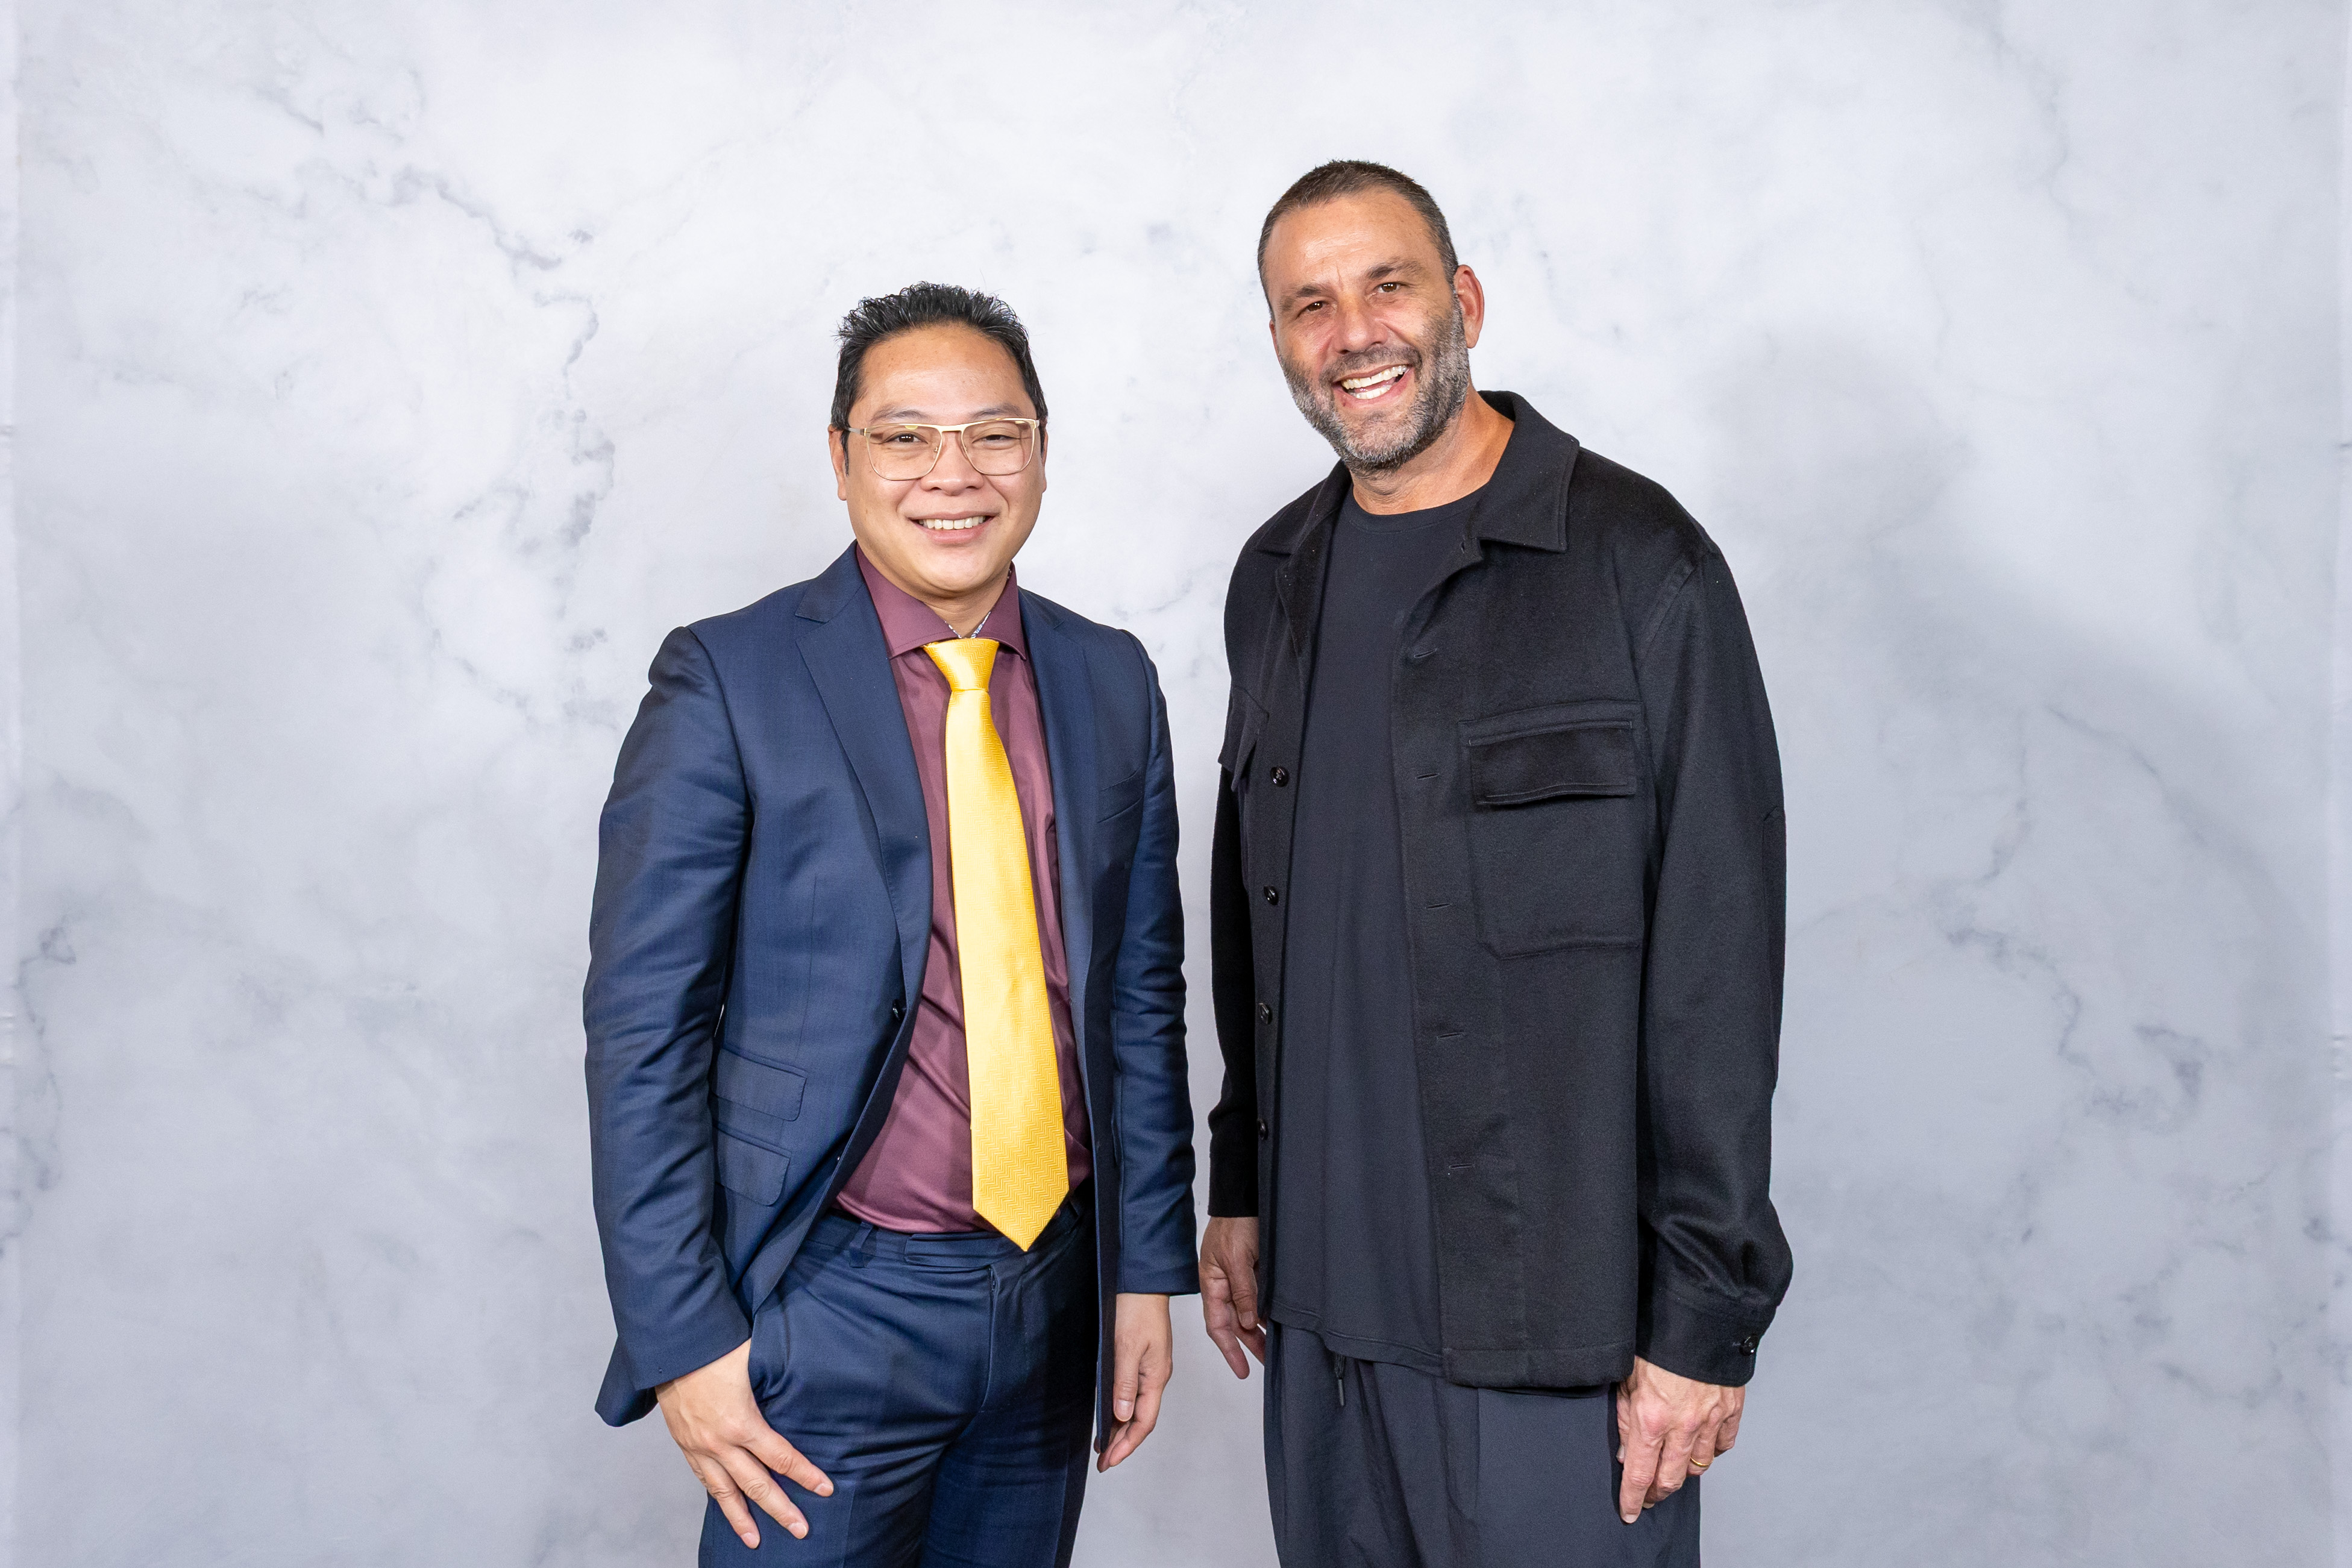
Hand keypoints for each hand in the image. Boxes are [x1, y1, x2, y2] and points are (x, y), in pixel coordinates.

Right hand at [655, 1339, 833, 1549]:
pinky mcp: (685, 1445)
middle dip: (781, 1510)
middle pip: (756, 1485)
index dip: (805, 1475)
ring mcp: (700, 1448)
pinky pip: (704, 1479)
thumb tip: (810, 1371)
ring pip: (725, 1492)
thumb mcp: (755, 1358)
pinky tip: (727, 1507)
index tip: (826, 1489)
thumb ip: (780, 1372)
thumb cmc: (716, 1347)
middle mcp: (720, 1443)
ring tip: (755, 1541)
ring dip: (742, 1518)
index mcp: (742, 1423)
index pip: (781, 1458)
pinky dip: (718, 1497)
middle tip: (801, 1530)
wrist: (671, 1348)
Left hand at [1098, 1293, 1172, 1470]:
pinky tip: (1111, 1414)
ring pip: (1137, 1408)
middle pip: (1142, 1420)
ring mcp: (1150, 1368)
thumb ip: (1124, 1383)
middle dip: (1123, 1444)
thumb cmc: (1135, 1309)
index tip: (1109, 1461)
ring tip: (1104, 1446)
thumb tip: (1122, 1417)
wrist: (1141, 1281)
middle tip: (1103, 1462)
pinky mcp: (1142, 1359)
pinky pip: (1133, 1393)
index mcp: (1156, 1376)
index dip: (1126, 1445)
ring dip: (1122, 1429)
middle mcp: (1156, 1376)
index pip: (1143, 1422)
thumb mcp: (1126, 1347)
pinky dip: (1121, 1409)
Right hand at [1199, 1216, 1266, 1376]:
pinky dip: (1265, 1311)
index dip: (1230, 1350)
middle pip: (1234, 1323)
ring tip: (1275, 1346)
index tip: (1243, 1370)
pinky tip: (1276, 1320)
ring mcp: (1238, 1278)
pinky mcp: (1252, 1270)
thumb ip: (1243, 1291)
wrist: (1245, 1197)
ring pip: (1247, 1312)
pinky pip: (1257, 1297)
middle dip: (1249, 1344)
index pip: (1218, 1326)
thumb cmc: (1234, 1223)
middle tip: (1267, 1361)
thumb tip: (1248, 1322)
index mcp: (1212, 1284)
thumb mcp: (1237, 1259)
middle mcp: (1224, 1284)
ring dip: (1259, 1329)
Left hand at [1614, 1356, 1742, 1523]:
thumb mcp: (1626, 1377)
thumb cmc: (1656, 1342)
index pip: (1640, 1473)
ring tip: (1670, 1471)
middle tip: (1648, 1497)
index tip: (1630, 1512)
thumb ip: (1626, 1418)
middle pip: (1672, 1478)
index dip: (1633, 1498)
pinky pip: (1722, 1445)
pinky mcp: (1731, 1410)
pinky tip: (1699, 1447)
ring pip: (1698, 1465)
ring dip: (1682, 1473)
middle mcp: (1683, 1426)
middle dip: (1657, 1494)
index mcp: (1652, 1418)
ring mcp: (1711, 1420)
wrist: (1698, 1316)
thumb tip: (1627, 1453)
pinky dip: (1710, 1451)